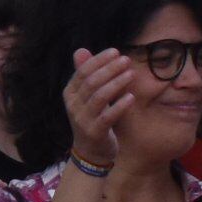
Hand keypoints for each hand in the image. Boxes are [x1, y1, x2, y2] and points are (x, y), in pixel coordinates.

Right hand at [61, 48, 148, 170]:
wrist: (90, 152)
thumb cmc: (92, 118)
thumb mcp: (87, 96)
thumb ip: (86, 74)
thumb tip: (80, 50)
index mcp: (70, 93)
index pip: (83, 72)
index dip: (99, 60)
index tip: (116, 51)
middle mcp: (73, 105)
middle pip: (91, 82)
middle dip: (109, 69)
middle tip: (126, 60)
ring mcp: (82, 120)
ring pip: (99, 97)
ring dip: (116, 84)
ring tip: (131, 74)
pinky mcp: (94, 132)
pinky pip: (108, 117)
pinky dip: (120, 106)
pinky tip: (131, 97)